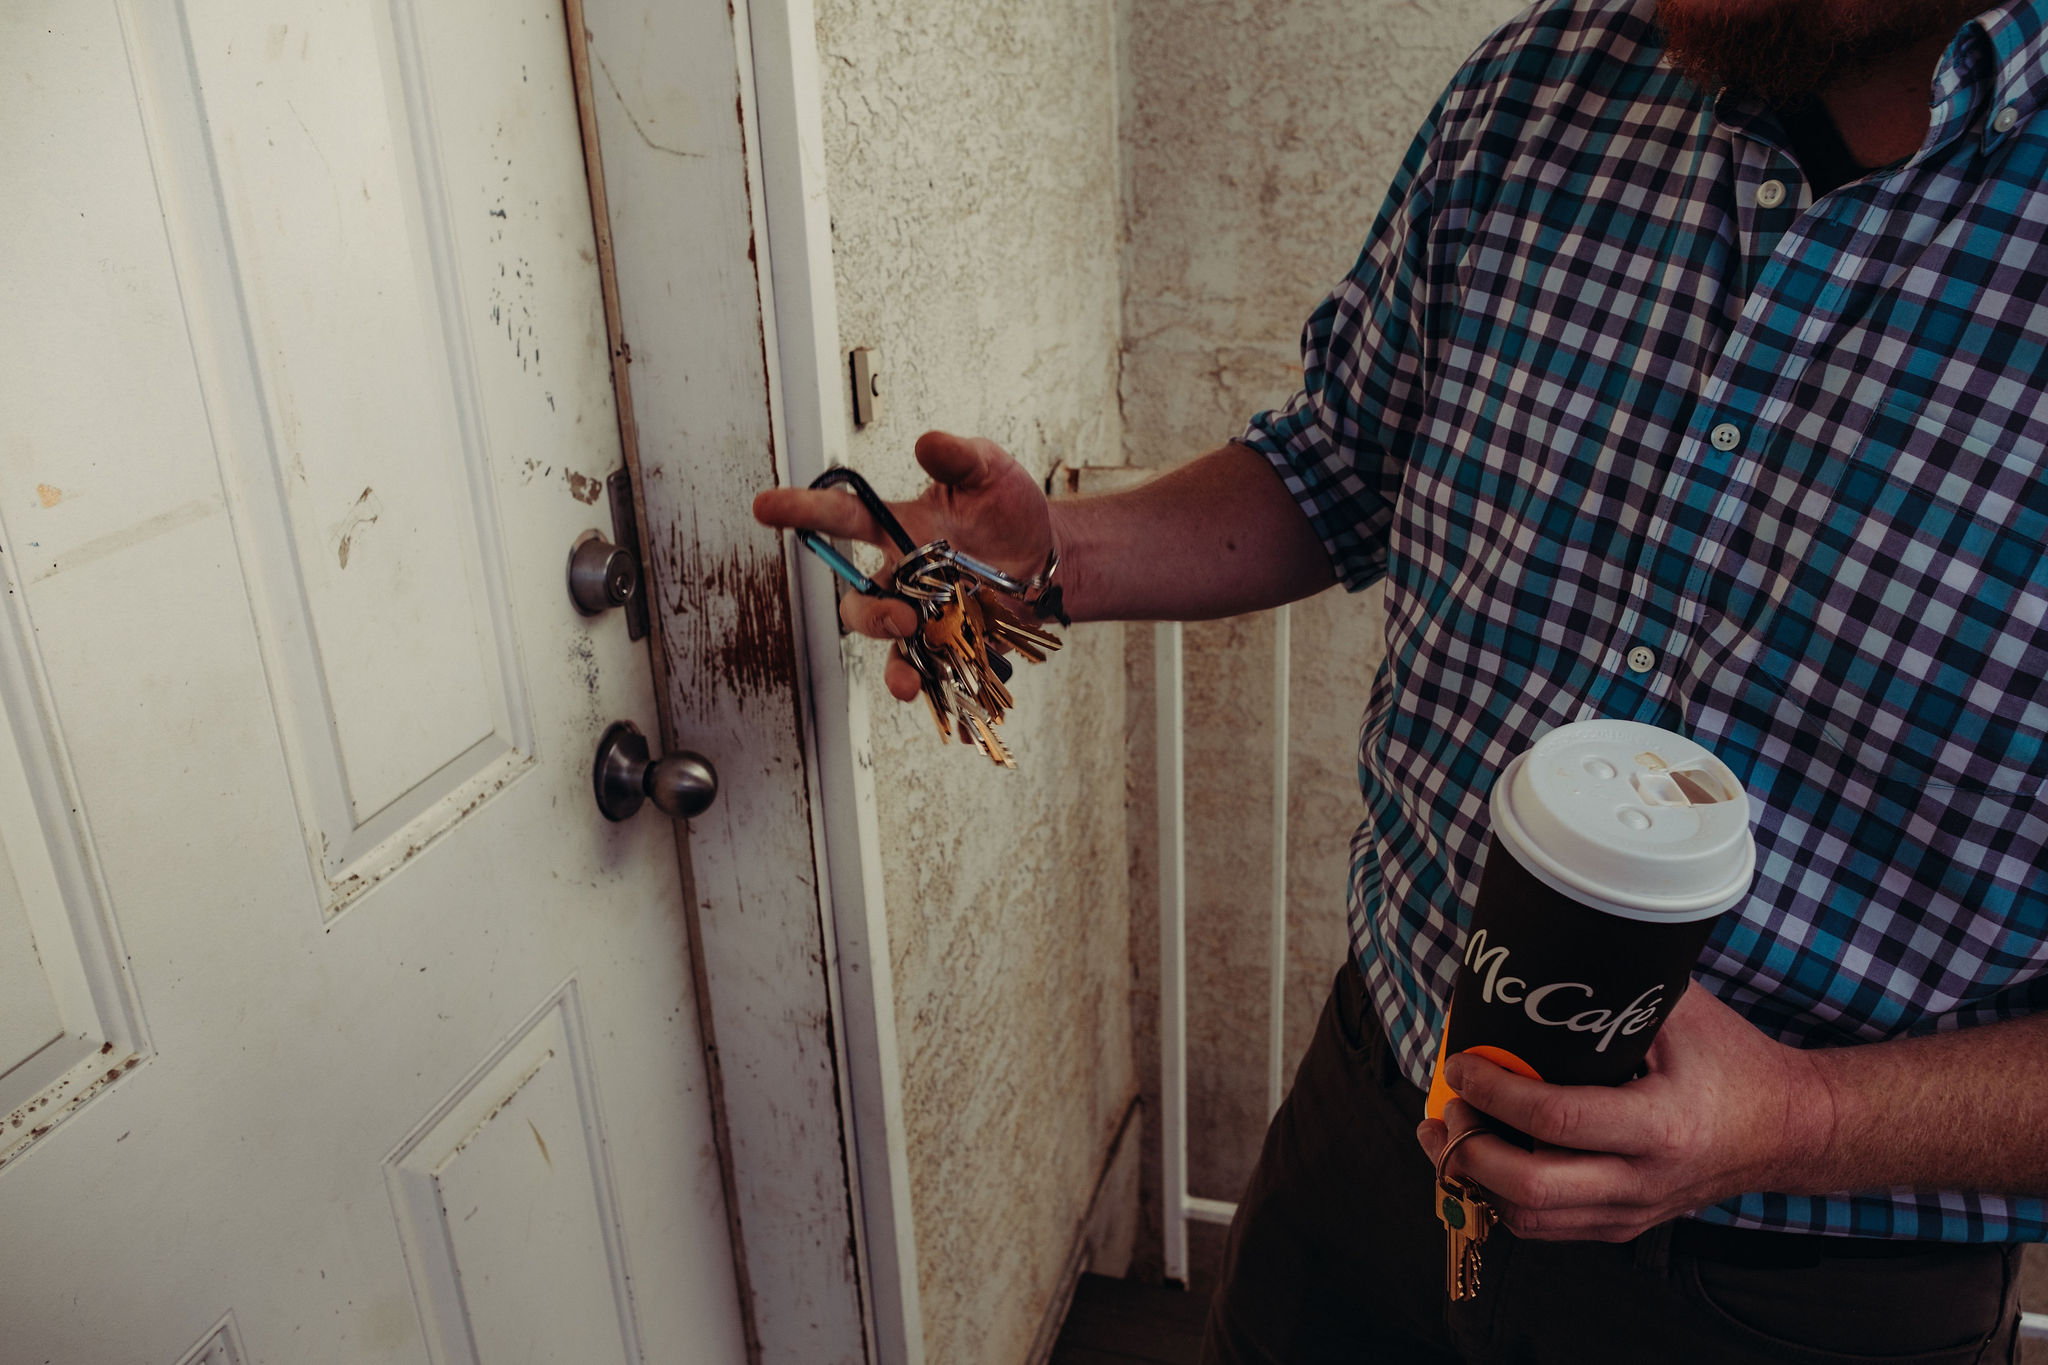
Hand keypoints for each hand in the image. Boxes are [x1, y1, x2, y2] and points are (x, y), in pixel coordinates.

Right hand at [752, 431, 1053, 700]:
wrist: (1046, 556)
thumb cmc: (1006, 508)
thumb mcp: (987, 470)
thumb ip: (958, 457)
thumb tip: (928, 443)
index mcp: (900, 529)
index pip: (842, 518)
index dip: (803, 511)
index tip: (766, 507)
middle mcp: (903, 577)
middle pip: (858, 603)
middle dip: (869, 614)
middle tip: (902, 617)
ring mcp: (925, 614)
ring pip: (887, 645)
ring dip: (894, 660)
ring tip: (915, 658)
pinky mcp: (951, 643)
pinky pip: (928, 672)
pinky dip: (927, 685)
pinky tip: (934, 696)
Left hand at [1414, 983, 1835, 1241]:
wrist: (1791, 1129)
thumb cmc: (1735, 1062)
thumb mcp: (1682, 1013)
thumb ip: (1615, 992)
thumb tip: (1539, 956)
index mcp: (1661, 1127)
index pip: (1557, 1122)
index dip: (1496, 1094)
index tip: (1462, 1064)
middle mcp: (1644, 1181)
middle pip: (1530, 1190)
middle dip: (1468, 1152)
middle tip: (1445, 1111)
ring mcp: (1634, 1211)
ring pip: (1531, 1220)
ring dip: (1475, 1181)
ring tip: (1447, 1136)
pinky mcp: (1626, 1225)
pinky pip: (1549, 1227)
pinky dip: (1503, 1197)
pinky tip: (1483, 1158)